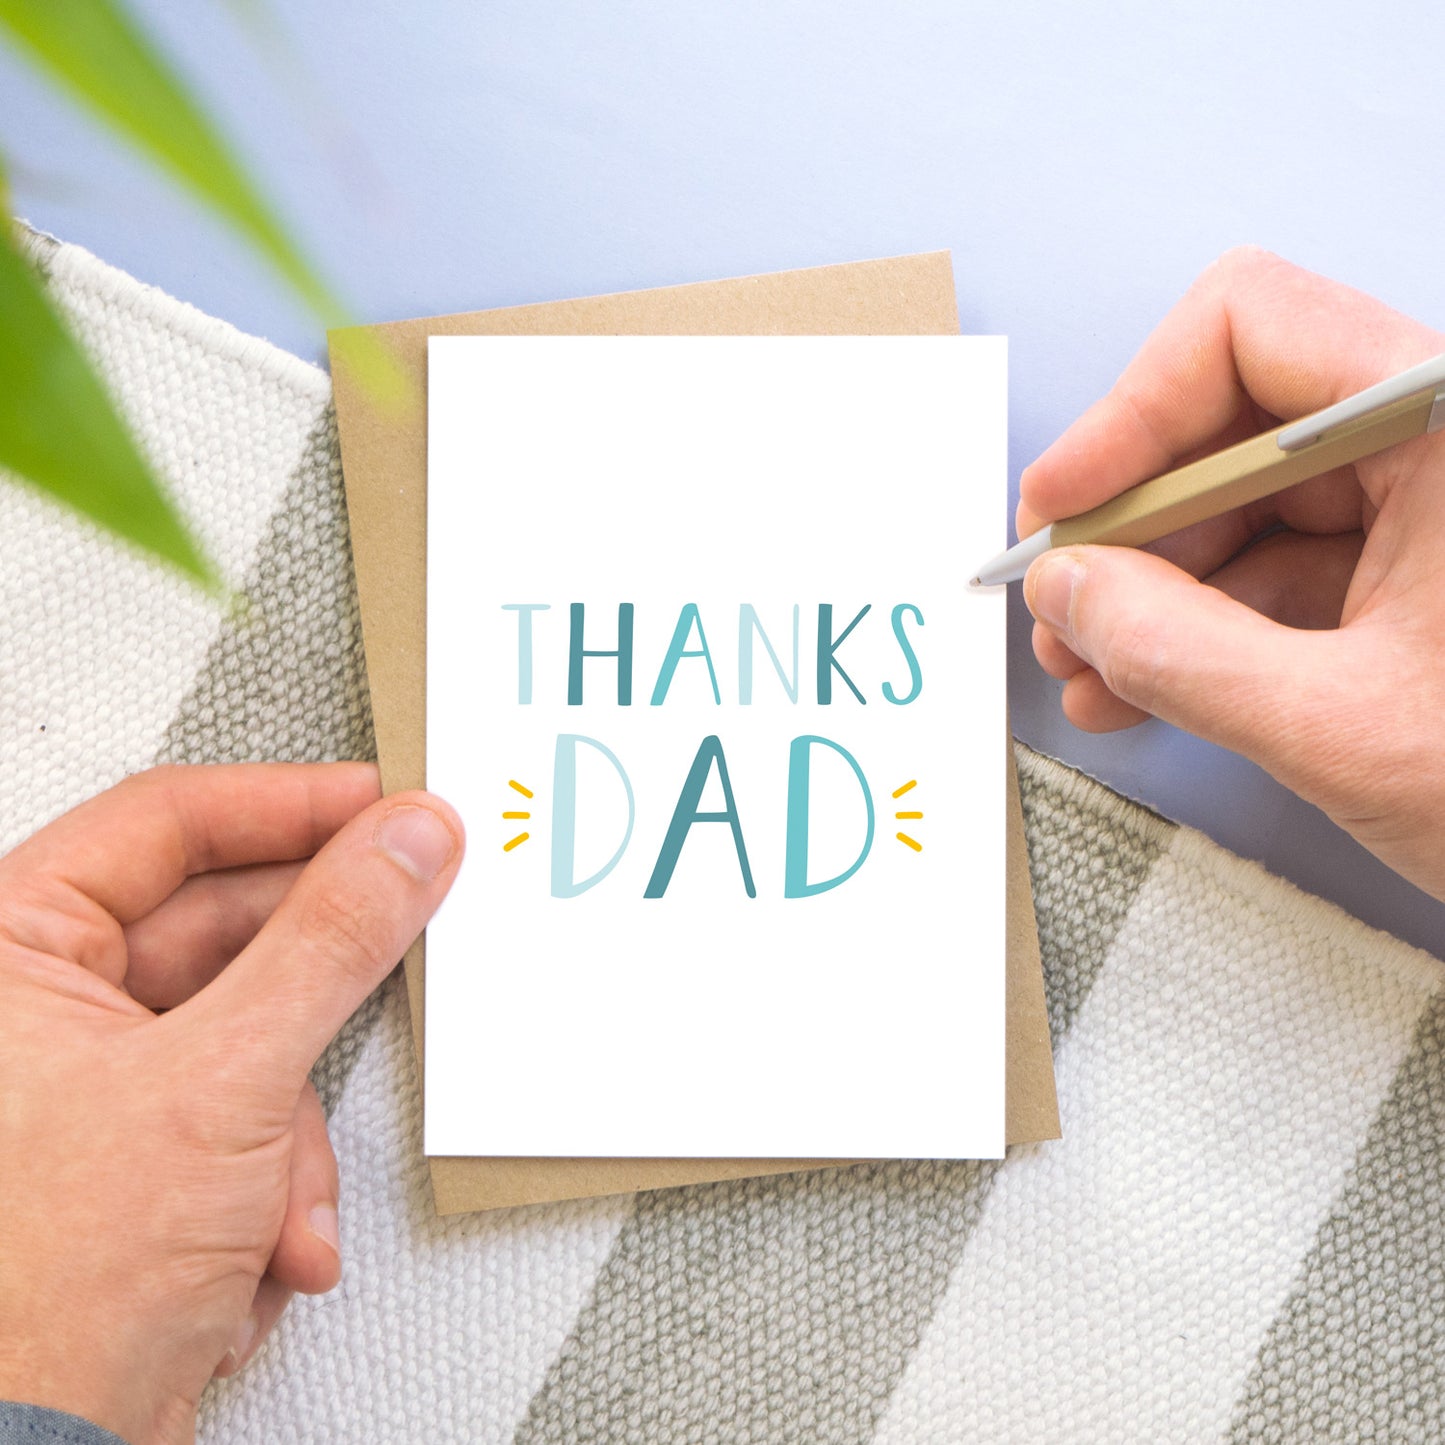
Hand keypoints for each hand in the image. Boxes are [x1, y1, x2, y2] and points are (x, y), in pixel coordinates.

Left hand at [0, 764, 463, 1443]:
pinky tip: (260, 1247)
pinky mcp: (150, 1151)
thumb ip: (330, 941)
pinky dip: (279, 1180)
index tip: (382, 801)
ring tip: (280, 1199)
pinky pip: (255, 1111)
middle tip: (409, 920)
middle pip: (225, 931)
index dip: (287, 804)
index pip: (165, 824)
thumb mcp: (222, 1082)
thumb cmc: (40, 1291)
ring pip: (256, 1036)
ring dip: (293, 1129)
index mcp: (8, 955)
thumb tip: (405, 843)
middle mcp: (44, 1008)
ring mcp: (101, 1082)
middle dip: (315, 990)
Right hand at [1020, 246, 1444, 900]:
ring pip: (1242, 507)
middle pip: (1229, 427)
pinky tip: (1142, 685)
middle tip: (1059, 607)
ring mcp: (1428, 508)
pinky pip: (1277, 571)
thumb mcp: (1349, 731)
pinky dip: (1200, 627)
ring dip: (1150, 589)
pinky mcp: (1414, 572)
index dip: (1127, 414)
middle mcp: (1441, 441)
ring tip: (1087, 668)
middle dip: (1128, 527)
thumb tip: (1070, 592)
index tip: (1060, 508)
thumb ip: (1182, 655)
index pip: (1248, 330)